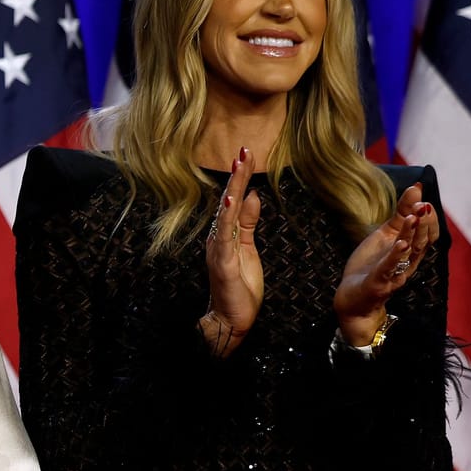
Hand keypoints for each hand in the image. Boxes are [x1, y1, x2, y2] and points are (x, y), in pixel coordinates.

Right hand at [201, 147, 262, 357]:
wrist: (230, 319)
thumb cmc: (239, 287)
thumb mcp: (248, 248)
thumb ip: (247, 222)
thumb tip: (252, 195)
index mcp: (225, 233)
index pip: (233, 199)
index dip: (240, 177)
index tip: (246, 154)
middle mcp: (218, 237)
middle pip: (228, 200)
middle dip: (237, 175)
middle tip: (244, 151)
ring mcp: (218, 248)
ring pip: (226, 213)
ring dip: (233, 189)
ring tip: (239, 167)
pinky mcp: (223, 262)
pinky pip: (225, 235)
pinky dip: (227, 217)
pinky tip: (231, 200)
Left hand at [334, 182, 438, 343]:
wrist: (353, 298)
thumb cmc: (371, 265)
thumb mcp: (386, 235)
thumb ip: (401, 214)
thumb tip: (417, 187)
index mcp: (409, 250)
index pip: (427, 233)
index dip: (427, 216)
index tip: (422, 195)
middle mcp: (407, 261)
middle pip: (422, 241)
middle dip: (424, 223)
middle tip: (423, 204)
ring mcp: (395, 272)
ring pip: (409, 253)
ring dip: (412, 234)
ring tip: (415, 216)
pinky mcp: (380, 281)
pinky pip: (390, 268)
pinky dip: (396, 256)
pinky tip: (400, 244)